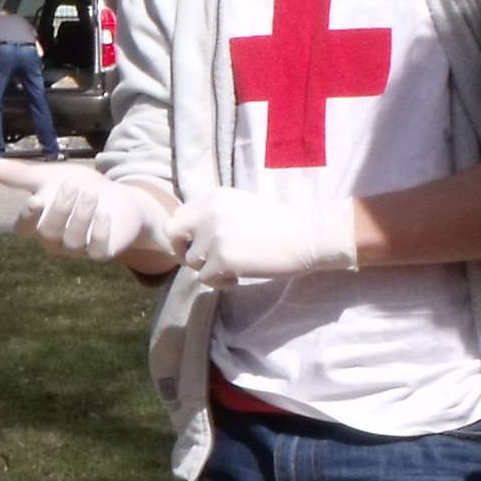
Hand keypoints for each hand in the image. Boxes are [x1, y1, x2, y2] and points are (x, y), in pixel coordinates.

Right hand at [0, 155, 174, 264]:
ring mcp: (78, 249)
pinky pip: (97, 251)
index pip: (25, 229)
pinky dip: (100, 233)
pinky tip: (104, 214)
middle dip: (60, 210)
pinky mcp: (102, 252)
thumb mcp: (50, 178)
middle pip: (49, 233)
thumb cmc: (78, 188)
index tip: (35, 200)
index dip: (28, 218)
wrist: (117, 198)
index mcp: (38, 225)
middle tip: (72, 186)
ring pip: (73, 241)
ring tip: (91, 194)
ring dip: (81, 216)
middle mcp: (55, 241)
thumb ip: (22, 175)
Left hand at [166, 188, 358, 286]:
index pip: (178, 216)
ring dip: (208, 269)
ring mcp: (212, 236)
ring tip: (233, 269)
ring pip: (191, 262)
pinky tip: (239, 277)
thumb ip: (214, 216)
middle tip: (204, 262)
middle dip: (183, 251)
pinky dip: (220, 283)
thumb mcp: (241, 208)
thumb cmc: (280, 225)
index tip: (202, 246)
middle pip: (173, 236)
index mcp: (213, 197)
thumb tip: (189, 237)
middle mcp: (208, 212)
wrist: (307, 237)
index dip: (186, 235)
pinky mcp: (221, 259)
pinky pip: (205, 279)